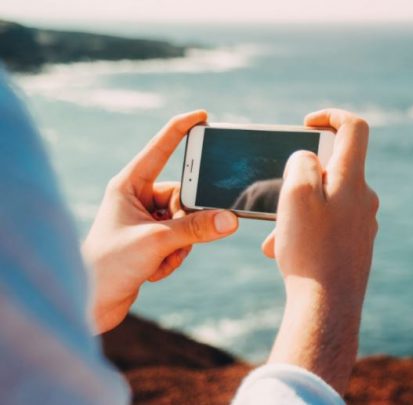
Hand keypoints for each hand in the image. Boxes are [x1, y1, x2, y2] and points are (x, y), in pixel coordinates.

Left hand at [83, 111, 238, 332]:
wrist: (91, 304)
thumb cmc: (109, 265)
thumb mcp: (157, 242)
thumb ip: (196, 229)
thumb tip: (230, 219)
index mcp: (128, 185)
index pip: (160, 149)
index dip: (182, 130)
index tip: (203, 116)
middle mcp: (137, 198)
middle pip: (184, 195)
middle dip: (187, 221)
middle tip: (174, 239)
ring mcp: (145, 220)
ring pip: (186, 222)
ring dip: (180, 245)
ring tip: (157, 260)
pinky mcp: (150, 241)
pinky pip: (181, 241)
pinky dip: (173, 257)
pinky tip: (153, 271)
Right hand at [262, 109, 378, 393]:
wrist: (328, 308)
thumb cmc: (310, 250)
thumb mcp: (296, 195)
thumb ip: (302, 163)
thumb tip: (309, 158)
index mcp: (353, 180)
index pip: (354, 128)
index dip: (330, 116)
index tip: (306, 123)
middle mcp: (364, 198)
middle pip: (333, 167)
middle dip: (299, 177)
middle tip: (278, 197)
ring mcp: (362, 223)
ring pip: (325, 201)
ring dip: (296, 210)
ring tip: (276, 237)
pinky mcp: (355, 244)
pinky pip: (327, 225)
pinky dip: (305, 230)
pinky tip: (284, 252)